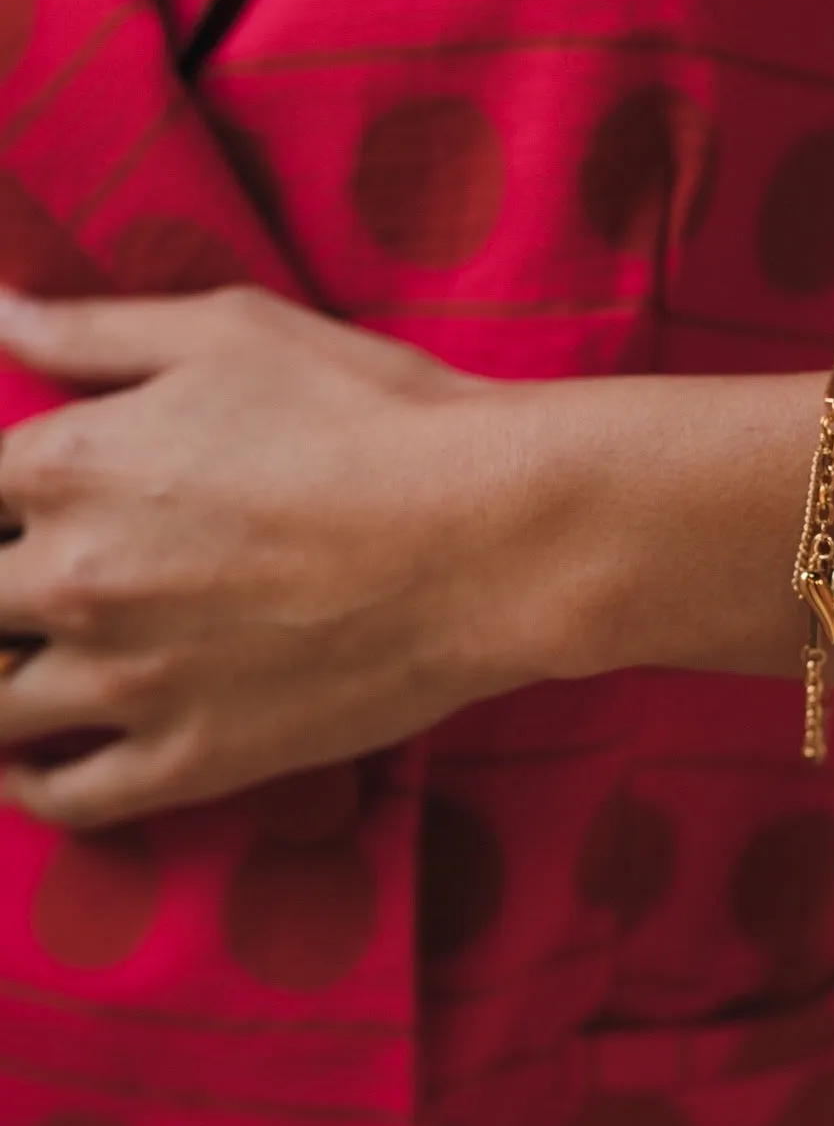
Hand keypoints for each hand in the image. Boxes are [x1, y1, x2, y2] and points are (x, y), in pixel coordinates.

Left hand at [0, 287, 567, 826]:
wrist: (493, 537)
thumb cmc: (378, 419)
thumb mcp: (236, 334)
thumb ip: (97, 330)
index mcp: (70, 463)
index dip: (3, 497)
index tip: (32, 506)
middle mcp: (74, 578)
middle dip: (1, 584)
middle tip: (45, 584)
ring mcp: (130, 681)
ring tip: (36, 663)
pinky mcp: (194, 759)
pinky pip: (65, 796)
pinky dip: (31, 781)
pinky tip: (38, 757)